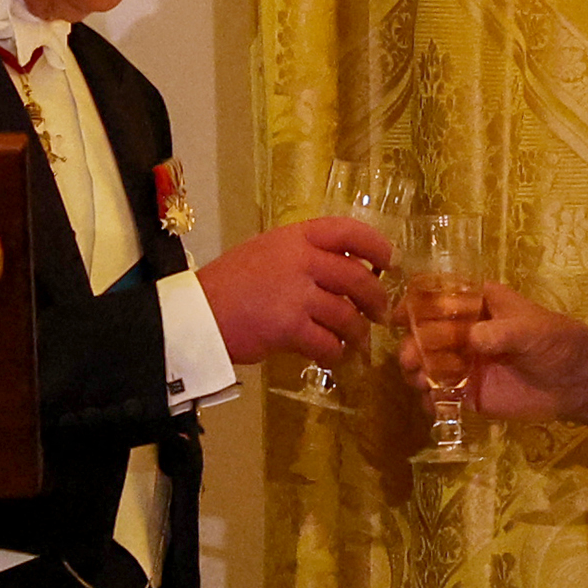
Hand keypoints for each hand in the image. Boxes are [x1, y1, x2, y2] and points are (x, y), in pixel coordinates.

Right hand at [192, 214, 389, 365]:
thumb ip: (302, 256)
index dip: (376, 245)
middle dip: (376, 299)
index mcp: (295, 237)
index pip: (348, 231)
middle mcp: (300, 260)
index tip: (389, 261)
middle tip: (379, 313)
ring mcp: (296, 294)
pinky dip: (335, 353)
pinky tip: (332, 356)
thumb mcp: (267, 252)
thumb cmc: (230, 283)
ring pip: (347, 315)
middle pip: (357, 278)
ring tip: (357, 341)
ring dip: (358, 332)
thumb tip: (343, 271)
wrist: (198, 314)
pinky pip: (328, 343)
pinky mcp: (290, 327)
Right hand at [406, 277, 587, 427]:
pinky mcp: (468, 393)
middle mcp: (463, 331)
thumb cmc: (558, 343)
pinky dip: (431, 400)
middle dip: (413, 345)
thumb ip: (502, 333)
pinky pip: (439, 395)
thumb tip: (470, 340)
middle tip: (413, 360)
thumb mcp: (534, 330)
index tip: (400, 317)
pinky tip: (434, 404)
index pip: (437, 297)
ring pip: (426, 364)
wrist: (579, 383)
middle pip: (423, 333)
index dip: (414, 304)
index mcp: (477, 304)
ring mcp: (463, 362)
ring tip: (422, 382)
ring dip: (417, 372)